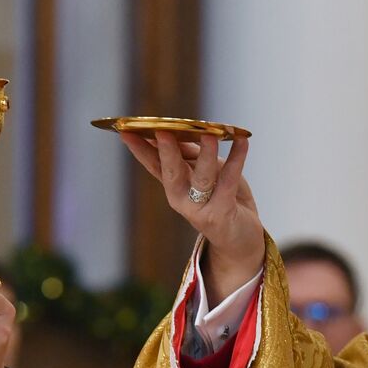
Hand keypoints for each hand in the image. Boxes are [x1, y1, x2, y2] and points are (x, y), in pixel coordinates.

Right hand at [120, 131, 264, 304]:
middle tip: (162, 131)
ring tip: (208, 133)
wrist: (240, 238)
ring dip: (205, 154)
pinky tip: (242, 141)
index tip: (125, 131)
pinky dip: (237, 159)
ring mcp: (201, 208)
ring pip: (202, 177)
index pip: (153, 164)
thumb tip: (179, 130)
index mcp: (173, 187)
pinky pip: (230, 181)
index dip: (139, 149)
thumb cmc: (220, 199)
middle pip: (171, 172)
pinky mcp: (222, 212)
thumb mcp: (201, 173)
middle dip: (167, 151)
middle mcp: (182, 199)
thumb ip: (190, 154)